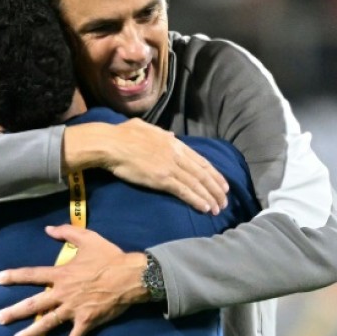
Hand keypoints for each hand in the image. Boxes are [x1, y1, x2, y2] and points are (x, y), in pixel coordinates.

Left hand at [0, 224, 148, 335]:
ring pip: (48, 323)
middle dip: (15, 312)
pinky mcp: (86, 322)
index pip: (33, 275)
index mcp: (62, 274)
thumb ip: (66, 232)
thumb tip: (48, 229)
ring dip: (31, 333)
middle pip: (35, 304)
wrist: (130, 276)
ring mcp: (73, 310)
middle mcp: (63, 293)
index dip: (15, 276)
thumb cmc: (109, 257)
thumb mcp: (88, 238)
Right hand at [64, 119, 228, 213]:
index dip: (214, 173)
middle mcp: (176, 154)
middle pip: (203, 173)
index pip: (200, 160)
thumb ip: (161, 133)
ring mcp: (170, 166)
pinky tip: (205, 208)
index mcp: (174, 142)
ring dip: (209, 197)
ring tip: (218, 208)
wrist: (111, 144)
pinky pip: (184, 191)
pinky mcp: (161, 179)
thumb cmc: (123, 134)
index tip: (223, 183)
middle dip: (216, 188)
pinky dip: (196, 200)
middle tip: (225, 200)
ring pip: (196, 183)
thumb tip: (171, 135)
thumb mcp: (146, 127)